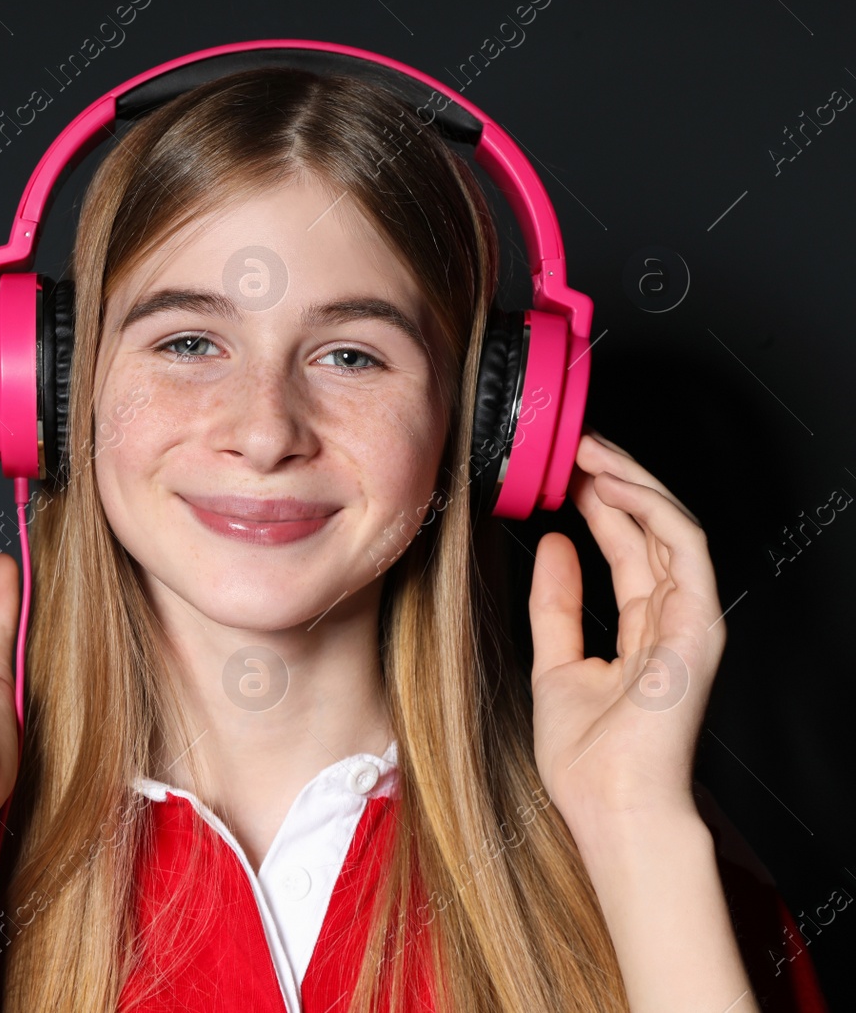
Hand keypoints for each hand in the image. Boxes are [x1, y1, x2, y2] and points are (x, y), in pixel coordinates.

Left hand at [528, 429, 724, 836]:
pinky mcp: (697, 624)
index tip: (560, 472)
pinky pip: (682, 549)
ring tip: (588, 449)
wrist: (610, 808)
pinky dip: (649, 510)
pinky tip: (612, 485)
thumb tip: (553, 546)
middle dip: (613, 479)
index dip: (597, 504)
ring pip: (670, 526)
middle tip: (573, 443)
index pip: (626, 548)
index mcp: (643, 630)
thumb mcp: (555, 664)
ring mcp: (690, 620)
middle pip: (649, 529)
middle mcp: (672, 619)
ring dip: (630, 480)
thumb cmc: (588, 760)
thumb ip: (557, 605)